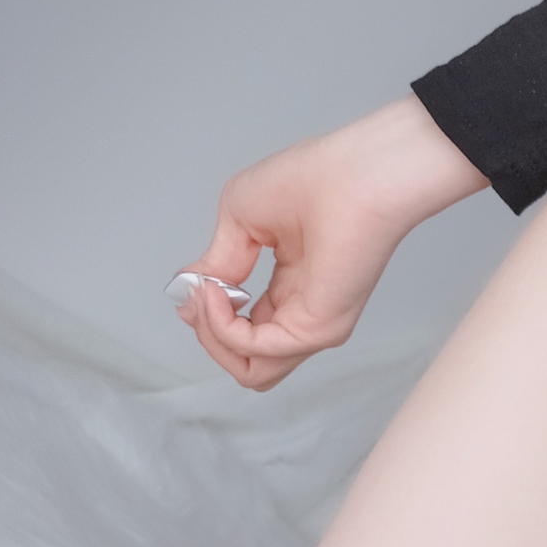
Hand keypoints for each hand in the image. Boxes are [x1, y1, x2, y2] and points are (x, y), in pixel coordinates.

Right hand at [176, 95, 488, 388]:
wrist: (353, 174)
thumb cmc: (311, 180)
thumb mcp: (239, 222)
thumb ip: (217, 265)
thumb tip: (193, 294)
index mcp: (290, 290)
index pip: (243, 332)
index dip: (207, 314)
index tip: (194, 281)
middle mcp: (303, 315)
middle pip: (247, 361)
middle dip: (206, 332)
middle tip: (200, 291)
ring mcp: (313, 327)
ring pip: (251, 371)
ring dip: (212, 335)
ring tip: (210, 291)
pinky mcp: (318, 329)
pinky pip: (256, 355)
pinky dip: (223, 328)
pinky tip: (219, 293)